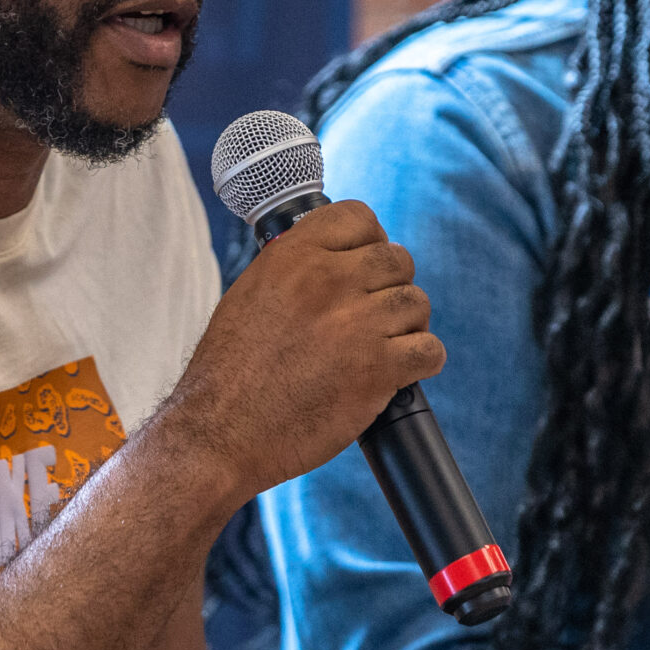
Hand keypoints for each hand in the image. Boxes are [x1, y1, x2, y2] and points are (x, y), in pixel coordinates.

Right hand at [153, 200, 442, 502]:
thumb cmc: (229, 373)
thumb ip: (295, 271)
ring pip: (417, 303)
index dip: (370, 241)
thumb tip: (337, 262)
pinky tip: (399, 373)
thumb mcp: (250, 295)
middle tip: (373, 316)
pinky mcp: (378, 369)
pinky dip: (421, 362)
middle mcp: (328, 281)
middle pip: (397, 260)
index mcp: (293, 255)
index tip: (364, 267)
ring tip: (383, 347)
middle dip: (390, 287)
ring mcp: (357, 324)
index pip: (359, 217)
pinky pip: (429, 350)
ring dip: (407, 326)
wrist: (220, 432)